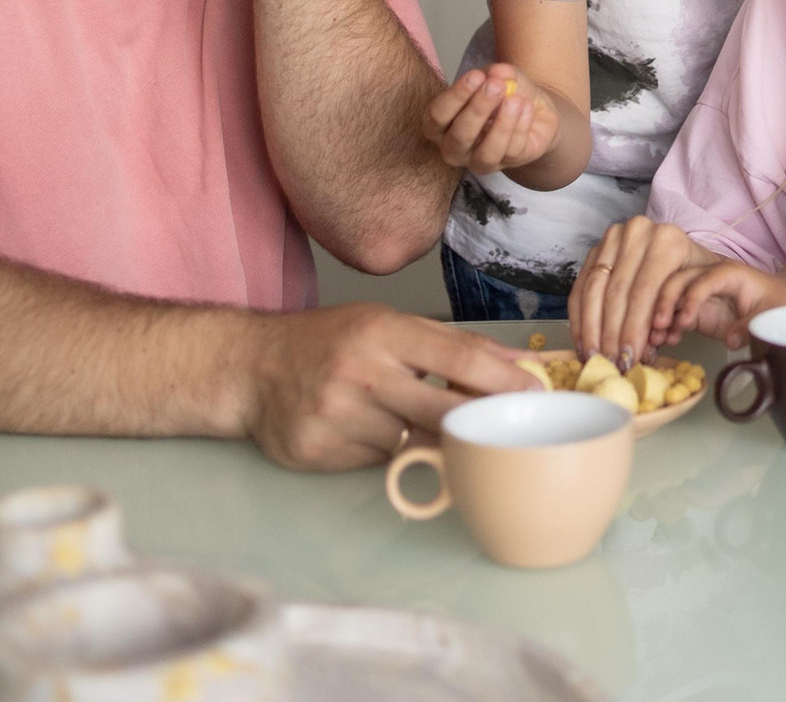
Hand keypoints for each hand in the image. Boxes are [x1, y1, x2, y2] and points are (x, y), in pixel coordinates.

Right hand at [240, 302, 535, 470]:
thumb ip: (452, 344)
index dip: (503, 380)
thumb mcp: (388, 324)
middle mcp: (360, 373)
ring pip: (411, 442)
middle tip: (501, 426)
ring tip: (403, 413)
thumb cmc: (330, 341)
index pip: (458, 357)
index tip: (533, 394)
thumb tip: (516, 363)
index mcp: (382, 332)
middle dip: (478, 422)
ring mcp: (337, 416)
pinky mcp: (319, 452)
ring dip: (422, 435)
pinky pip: (378, 461)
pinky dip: (386, 450)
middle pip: (444, 410)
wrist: (251, 368)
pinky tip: (367, 428)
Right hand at [426, 65, 561, 174]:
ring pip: (487, 153)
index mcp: (441, 125)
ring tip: (515, 100)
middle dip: (478, 110)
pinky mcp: (508, 164)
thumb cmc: (503, 91)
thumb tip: (497, 73)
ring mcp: (480, 161)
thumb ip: (496, 73)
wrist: (532, 106)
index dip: (456, 96)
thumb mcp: (499, 76)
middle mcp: (455, 148)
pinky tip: (526, 107)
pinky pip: (513, 151)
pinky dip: (521, 127)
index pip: (437, 116)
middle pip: (459, 137)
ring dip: (502, 124)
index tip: (476, 76)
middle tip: (496, 86)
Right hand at [569, 215, 714, 367]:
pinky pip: (581, 286)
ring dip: (591, 328)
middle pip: (616, 292)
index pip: (644, 292)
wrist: (684, 253)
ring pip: (594, 289)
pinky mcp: (596, 249)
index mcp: (668, 240)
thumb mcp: (697, 291)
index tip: (629, 358)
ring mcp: (614, 238)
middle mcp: (638, 232)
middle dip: (611, 334)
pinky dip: (580, 317)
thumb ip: (673, 317)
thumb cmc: (694, 277)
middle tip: (610, 363)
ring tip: (594, 357)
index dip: (634, 329)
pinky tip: (583, 341)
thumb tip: (645, 352)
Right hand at [654, 259, 785, 346]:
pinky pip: (672, 316)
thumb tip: (732, 339)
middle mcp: (709, 279)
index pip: (705, 280)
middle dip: (665, 301)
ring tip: (655, 337)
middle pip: (679, 281)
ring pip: (669, 297)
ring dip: (659, 315)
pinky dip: (664, 327)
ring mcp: (698, 294)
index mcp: (729, 273)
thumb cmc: (776, 303)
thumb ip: (751, 325)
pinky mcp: (694, 311)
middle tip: (658, 325)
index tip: (684, 320)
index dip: (692, 298)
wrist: (777, 305)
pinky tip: (662, 341)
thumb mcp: (771, 314)